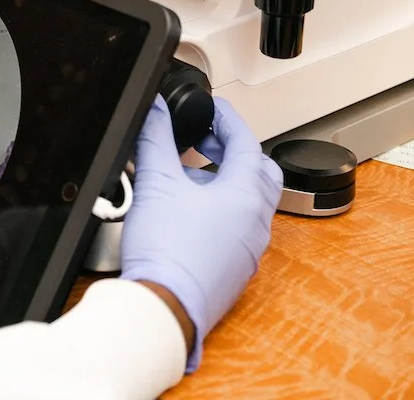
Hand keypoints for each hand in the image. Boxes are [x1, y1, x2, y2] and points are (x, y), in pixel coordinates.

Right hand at [121, 96, 283, 370]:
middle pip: (259, 173)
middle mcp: (256, 222)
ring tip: (193, 174)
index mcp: (245, 196)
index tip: (214, 109)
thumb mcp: (155, 183)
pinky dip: (222, 209)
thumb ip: (154, 138)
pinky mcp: (235, 268)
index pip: (247, 143)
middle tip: (206, 140)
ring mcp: (248, 248)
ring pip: (250, 203)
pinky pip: (239, 228)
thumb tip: (155, 108)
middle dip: (233, 150)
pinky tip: (191, 212)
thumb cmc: (166, 251)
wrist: (164, 305)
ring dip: (227, 180)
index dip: (228, 120)